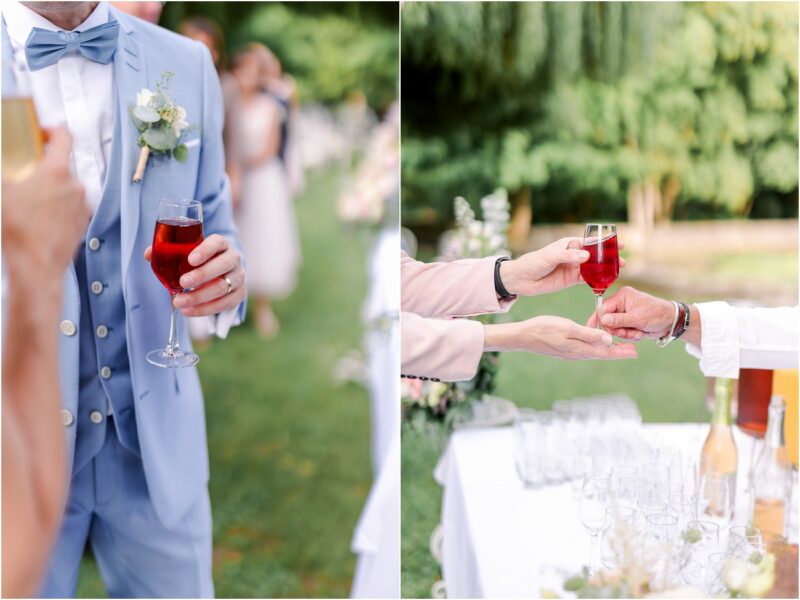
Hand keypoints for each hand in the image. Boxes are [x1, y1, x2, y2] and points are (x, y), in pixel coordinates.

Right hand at [2, 128, 88, 279]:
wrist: (36, 266)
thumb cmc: (18, 229)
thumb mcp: (2, 191)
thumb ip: (7, 171)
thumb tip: (8, 170)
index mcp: (57, 172)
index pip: (64, 137)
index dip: (52, 130)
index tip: (41, 134)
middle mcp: (75, 185)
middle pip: (61, 166)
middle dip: (43, 168)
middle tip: (24, 177)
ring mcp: (82, 205)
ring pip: (65, 188)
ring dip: (50, 190)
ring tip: (30, 204)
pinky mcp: (84, 222)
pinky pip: (70, 206)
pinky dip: (57, 207)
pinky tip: (41, 219)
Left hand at [144, 234, 245, 316]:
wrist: (222, 271)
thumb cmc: (201, 260)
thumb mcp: (188, 252)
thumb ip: (170, 251)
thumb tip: (149, 254)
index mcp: (222, 244)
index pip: (217, 243)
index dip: (205, 250)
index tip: (190, 259)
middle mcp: (233, 259)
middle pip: (222, 266)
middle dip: (201, 276)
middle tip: (182, 283)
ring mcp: (239, 277)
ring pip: (223, 287)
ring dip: (199, 297)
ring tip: (179, 302)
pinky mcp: (240, 294)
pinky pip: (226, 304)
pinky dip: (206, 309)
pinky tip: (188, 311)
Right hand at [484, 315, 637, 360]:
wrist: (523, 336)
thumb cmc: (544, 328)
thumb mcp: (568, 328)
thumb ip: (589, 334)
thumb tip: (609, 340)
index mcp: (580, 349)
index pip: (606, 352)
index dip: (621, 352)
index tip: (635, 351)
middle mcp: (577, 354)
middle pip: (603, 354)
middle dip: (618, 352)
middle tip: (633, 351)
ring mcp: (570, 352)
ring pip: (595, 352)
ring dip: (608, 350)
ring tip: (619, 347)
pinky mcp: (564, 349)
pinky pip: (586, 350)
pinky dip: (596, 348)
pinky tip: (596, 344)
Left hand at [499, 237, 625, 296]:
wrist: (522, 279)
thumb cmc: (534, 262)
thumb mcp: (550, 257)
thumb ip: (567, 256)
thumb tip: (586, 256)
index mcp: (569, 244)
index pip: (591, 242)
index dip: (605, 243)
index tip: (619, 244)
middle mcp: (574, 255)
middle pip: (596, 255)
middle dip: (609, 257)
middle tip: (623, 261)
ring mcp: (573, 268)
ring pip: (594, 268)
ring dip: (606, 270)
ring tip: (619, 271)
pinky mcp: (571, 280)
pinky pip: (587, 280)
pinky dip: (597, 281)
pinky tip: (607, 283)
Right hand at [586, 286, 673, 339]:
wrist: (671, 322)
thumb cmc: (657, 315)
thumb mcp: (637, 318)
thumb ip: (618, 320)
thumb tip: (602, 320)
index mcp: (621, 297)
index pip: (603, 308)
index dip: (601, 320)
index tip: (600, 331)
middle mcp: (620, 304)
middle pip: (607, 320)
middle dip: (617, 329)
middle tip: (629, 332)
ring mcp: (624, 314)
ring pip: (614, 328)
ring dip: (625, 334)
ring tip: (638, 332)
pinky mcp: (627, 322)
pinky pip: (621, 332)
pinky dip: (629, 335)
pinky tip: (639, 333)